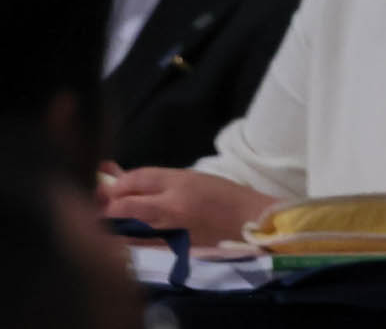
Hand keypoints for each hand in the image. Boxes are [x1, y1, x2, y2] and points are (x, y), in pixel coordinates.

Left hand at [99, 166, 273, 242]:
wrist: (247, 220)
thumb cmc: (224, 194)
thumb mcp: (193, 178)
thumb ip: (159, 181)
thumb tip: (124, 181)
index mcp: (180, 181)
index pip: (137, 178)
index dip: (117, 182)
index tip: (107, 185)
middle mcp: (171, 204)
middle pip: (125, 204)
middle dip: (107, 205)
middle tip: (100, 204)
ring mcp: (170, 227)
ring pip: (128, 227)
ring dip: (113, 223)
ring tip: (108, 219)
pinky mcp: (170, 246)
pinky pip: (140, 242)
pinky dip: (128, 238)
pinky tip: (123, 234)